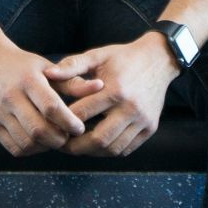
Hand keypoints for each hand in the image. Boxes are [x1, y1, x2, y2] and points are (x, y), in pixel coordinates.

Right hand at [0, 43, 96, 157]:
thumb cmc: (27, 67)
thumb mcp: (49, 69)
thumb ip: (74, 82)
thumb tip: (100, 87)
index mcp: (28, 80)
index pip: (51, 107)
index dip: (69, 122)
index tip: (79, 127)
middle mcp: (10, 97)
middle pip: (39, 129)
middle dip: (59, 138)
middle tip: (68, 136)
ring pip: (27, 142)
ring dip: (46, 146)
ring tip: (55, 138)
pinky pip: (15, 148)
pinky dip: (32, 150)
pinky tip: (40, 141)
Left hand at [44, 35, 181, 157]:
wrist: (159, 60)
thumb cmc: (123, 57)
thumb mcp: (98, 55)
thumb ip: (72, 65)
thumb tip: (48, 73)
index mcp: (115, 89)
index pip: (82, 114)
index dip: (63, 122)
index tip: (50, 125)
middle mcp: (131, 108)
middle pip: (98, 139)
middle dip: (75, 146)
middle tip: (60, 144)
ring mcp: (143, 120)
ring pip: (113, 148)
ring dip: (92, 152)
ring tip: (77, 146)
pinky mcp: (150, 128)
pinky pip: (126, 149)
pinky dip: (109, 150)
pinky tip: (96, 144)